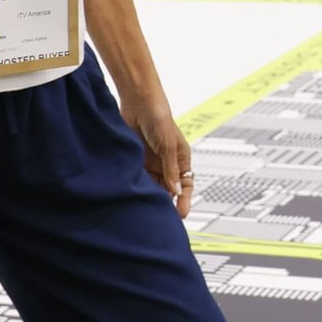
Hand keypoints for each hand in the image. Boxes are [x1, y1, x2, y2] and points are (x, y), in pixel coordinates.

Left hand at [121, 89, 194, 218]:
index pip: (186, 184)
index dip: (185, 199)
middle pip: (169, 189)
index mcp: (181, 159)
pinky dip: (139, 187)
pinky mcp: (137, 161)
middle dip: (167, 202)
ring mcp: (151, 163)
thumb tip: (177, 192)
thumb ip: (171, 170)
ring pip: (153, 186)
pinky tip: (135, 196)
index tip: (182, 214)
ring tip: (148, 210)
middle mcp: (167, 163)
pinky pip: (139, 179)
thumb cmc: (160, 119)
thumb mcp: (168, 147)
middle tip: (164, 218)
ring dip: (152, 196)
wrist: (138, 103)